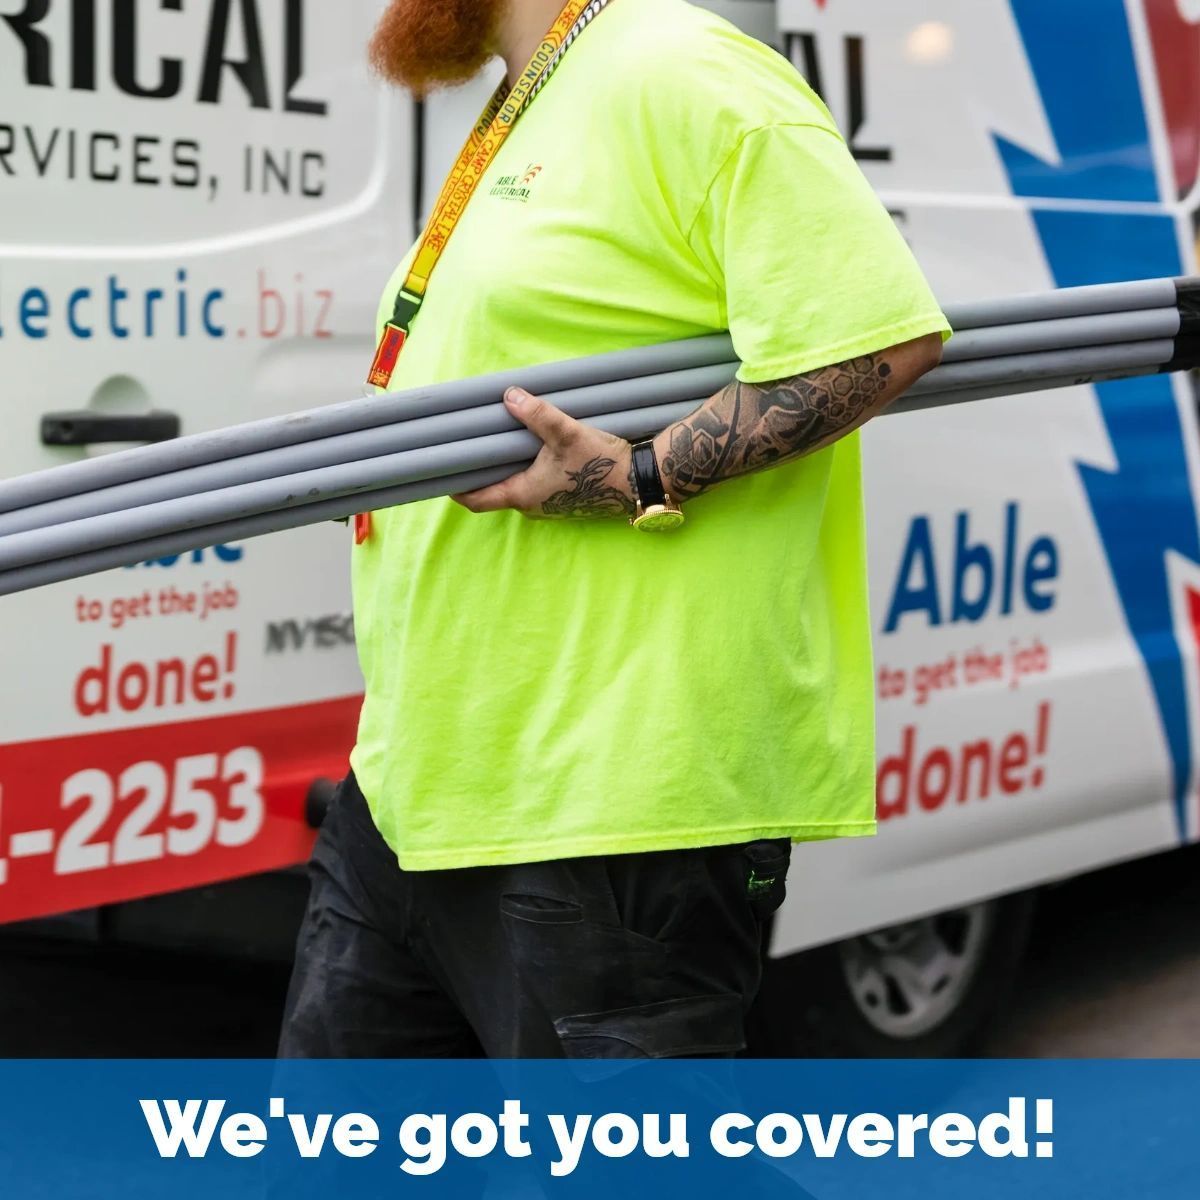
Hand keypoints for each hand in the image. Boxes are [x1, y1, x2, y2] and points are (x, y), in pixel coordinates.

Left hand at [452, 388, 635, 519]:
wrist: (640, 482)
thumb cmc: (601, 464)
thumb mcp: (567, 433)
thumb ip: (537, 413)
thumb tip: (509, 395)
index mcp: (523, 495)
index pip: (475, 500)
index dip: (454, 487)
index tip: (440, 471)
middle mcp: (532, 505)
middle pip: (492, 491)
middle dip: (478, 470)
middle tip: (467, 444)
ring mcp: (549, 504)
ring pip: (514, 486)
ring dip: (504, 467)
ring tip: (496, 440)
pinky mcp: (564, 498)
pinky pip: (533, 484)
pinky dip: (524, 468)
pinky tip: (529, 446)